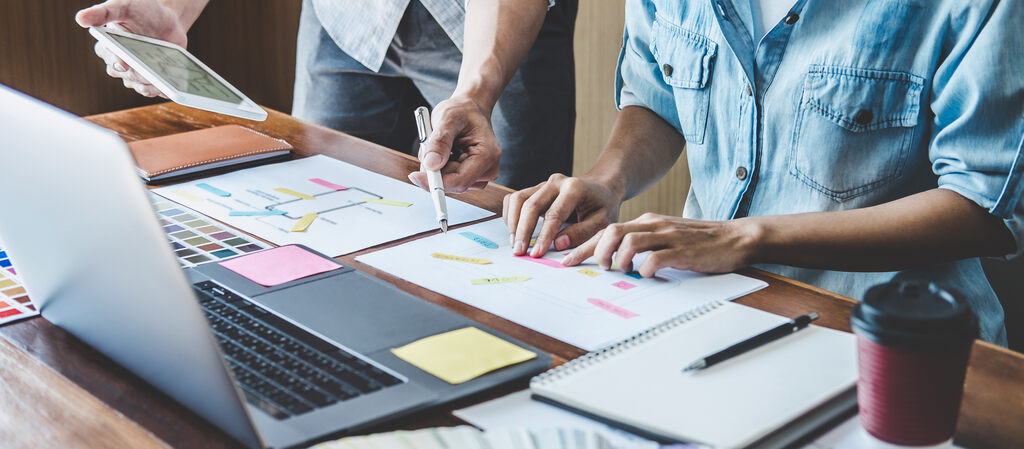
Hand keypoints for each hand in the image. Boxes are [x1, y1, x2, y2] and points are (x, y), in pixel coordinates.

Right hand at [75, 0, 190, 97]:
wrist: (168, 20)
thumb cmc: (141, 9)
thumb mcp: (122, 6)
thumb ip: (103, 12)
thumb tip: (80, 19)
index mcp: (108, 46)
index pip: (108, 56)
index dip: (115, 61)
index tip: (123, 63)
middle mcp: (120, 63)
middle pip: (126, 75)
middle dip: (137, 74)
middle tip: (149, 71)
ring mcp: (137, 72)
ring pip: (139, 85)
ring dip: (149, 85)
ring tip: (160, 82)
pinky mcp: (153, 78)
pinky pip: (156, 89)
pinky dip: (163, 89)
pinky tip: (169, 88)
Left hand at [408, 95, 500, 193]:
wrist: (469, 110)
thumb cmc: (462, 111)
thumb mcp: (448, 118)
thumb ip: (439, 141)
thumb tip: (431, 164)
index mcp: (487, 155)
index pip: (460, 181)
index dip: (435, 182)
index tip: (414, 176)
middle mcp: (487, 170)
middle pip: (452, 183)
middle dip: (434, 168)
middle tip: (428, 143)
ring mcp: (480, 176)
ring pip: (447, 182)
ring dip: (436, 166)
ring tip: (440, 143)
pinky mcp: (471, 178)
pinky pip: (447, 179)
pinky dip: (439, 166)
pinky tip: (444, 151)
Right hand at [503, 173, 622, 256]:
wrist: (601, 188)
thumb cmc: (603, 207)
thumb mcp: (602, 222)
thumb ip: (582, 233)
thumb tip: (558, 244)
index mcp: (574, 188)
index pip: (553, 214)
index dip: (543, 236)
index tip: (537, 253)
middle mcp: (556, 182)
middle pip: (530, 205)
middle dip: (523, 231)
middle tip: (519, 251)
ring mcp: (543, 183)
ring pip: (518, 199)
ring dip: (513, 222)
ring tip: (515, 244)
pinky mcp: (535, 188)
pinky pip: (515, 198)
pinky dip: (511, 215)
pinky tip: (515, 231)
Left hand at [561, 213, 760, 275]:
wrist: (736, 237)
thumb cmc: (701, 242)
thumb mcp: (666, 236)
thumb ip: (644, 244)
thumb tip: (616, 261)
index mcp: (648, 221)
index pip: (608, 230)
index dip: (584, 246)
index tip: (567, 261)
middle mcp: (654, 225)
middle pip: (613, 231)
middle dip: (595, 251)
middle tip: (593, 268)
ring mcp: (669, 236)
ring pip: (630, 241)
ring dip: (619, 259)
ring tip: (621, 270)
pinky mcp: (683, 250)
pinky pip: (656, 258)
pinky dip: (646, 268)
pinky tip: (647, 275)